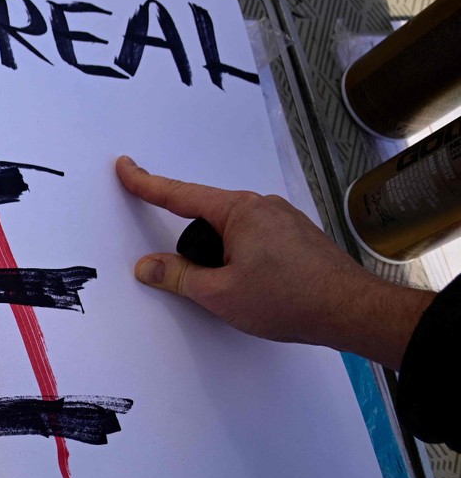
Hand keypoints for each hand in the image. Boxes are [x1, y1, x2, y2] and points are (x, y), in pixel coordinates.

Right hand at [116, 156, 434, 368]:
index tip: (126, 168)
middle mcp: (263, 206)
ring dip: (225, 259)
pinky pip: (255, 239)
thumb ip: (178, 276)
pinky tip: (261, 288)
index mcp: (240, 211)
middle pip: (208, 219)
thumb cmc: (290, 298)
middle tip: (211, 285)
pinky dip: (246, 260)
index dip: (147, 184)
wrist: (350, 309)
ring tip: (245, 293)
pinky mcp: (296, 235)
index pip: (180, 195)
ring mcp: (283, 218)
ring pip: (233, 233)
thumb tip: (148, 266)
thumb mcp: (220, 293)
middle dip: (198, 250)